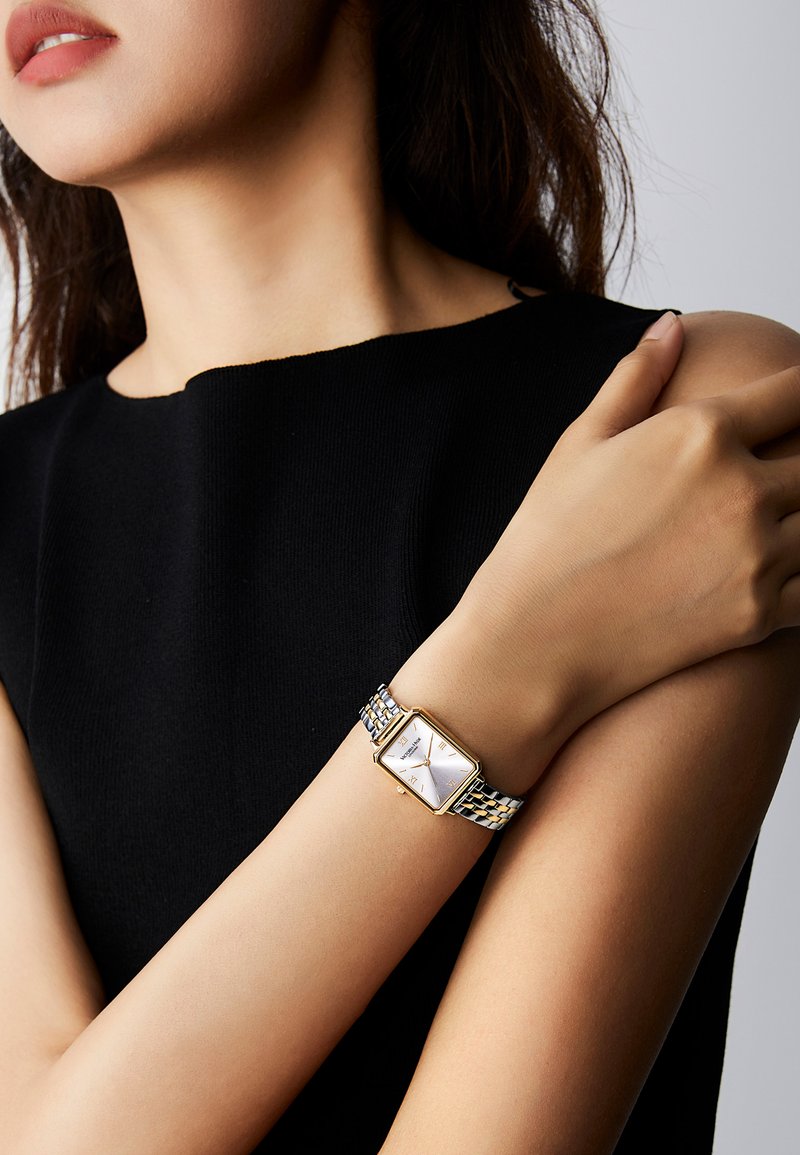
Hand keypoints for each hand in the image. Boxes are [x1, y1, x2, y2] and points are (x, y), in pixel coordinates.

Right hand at [439, 314, 799, 777]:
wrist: (533, 639)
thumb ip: (636, 377)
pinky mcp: (761, 614)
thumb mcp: (581, 443)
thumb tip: (673, 324)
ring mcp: (758, 555)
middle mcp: (742, 488)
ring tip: (782, 515)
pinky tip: (782, 565)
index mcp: (702, 431)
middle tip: (790, 465)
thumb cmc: (548, 539)